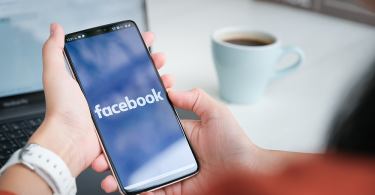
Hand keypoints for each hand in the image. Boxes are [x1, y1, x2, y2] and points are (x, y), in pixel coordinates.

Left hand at [28, 23, 173, 177]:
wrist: (70, 142)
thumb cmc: (62, 111)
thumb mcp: (55, 75)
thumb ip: (54, 51)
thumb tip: (55, 29)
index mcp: (93, 81)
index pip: (117, 60)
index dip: (131, 49)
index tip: (143, 40)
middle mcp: (105, 93)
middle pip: (133, 74)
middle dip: (150, 64)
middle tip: (159, 58)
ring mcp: (116, 107)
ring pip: (142, 91)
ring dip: (156, 81)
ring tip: (166, 76)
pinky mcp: (123, 121)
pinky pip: (142, 109)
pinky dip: (155, 102)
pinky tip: (163, 96)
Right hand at [92, 88, 260, 193]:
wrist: (245, 172)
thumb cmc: (235, 144)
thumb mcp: (215, 112)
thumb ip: (194, 98)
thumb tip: (170, 90)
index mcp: (176, 134)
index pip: (145, 130)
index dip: (126, 131)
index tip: (109, 130)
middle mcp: (169, 153)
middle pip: (135, 153)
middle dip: (114, 155)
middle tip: (98, 155)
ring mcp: (169, 172)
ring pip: (137, 174)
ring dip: (118, 175)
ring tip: (104, 176)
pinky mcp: (172, 189)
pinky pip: (150, 191)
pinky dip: (135, 190)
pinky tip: (121, 187)